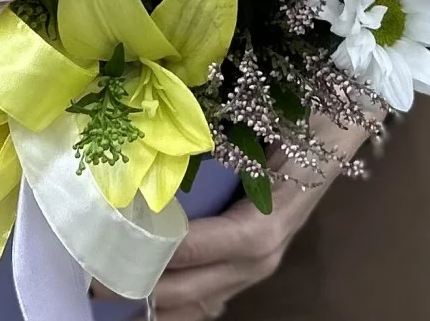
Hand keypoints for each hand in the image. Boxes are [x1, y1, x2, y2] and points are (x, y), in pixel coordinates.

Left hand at [95, 114, 377, 319]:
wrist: (337, 130)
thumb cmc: (295, 126)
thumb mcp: (253, 133)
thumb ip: (205, 147)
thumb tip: (148, 146)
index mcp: (258, 229)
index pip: (188, 251)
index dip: (143, 254)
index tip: (101, 250)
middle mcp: (259, 259)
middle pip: (187, 290)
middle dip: (137, 286)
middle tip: (91, 277)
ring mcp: (260, 268)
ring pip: (199, 305)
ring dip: (157, 302)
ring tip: (113, 290)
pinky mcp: (257, 267)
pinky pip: (213, 300)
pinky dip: (181, 304)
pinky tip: (152, 298)